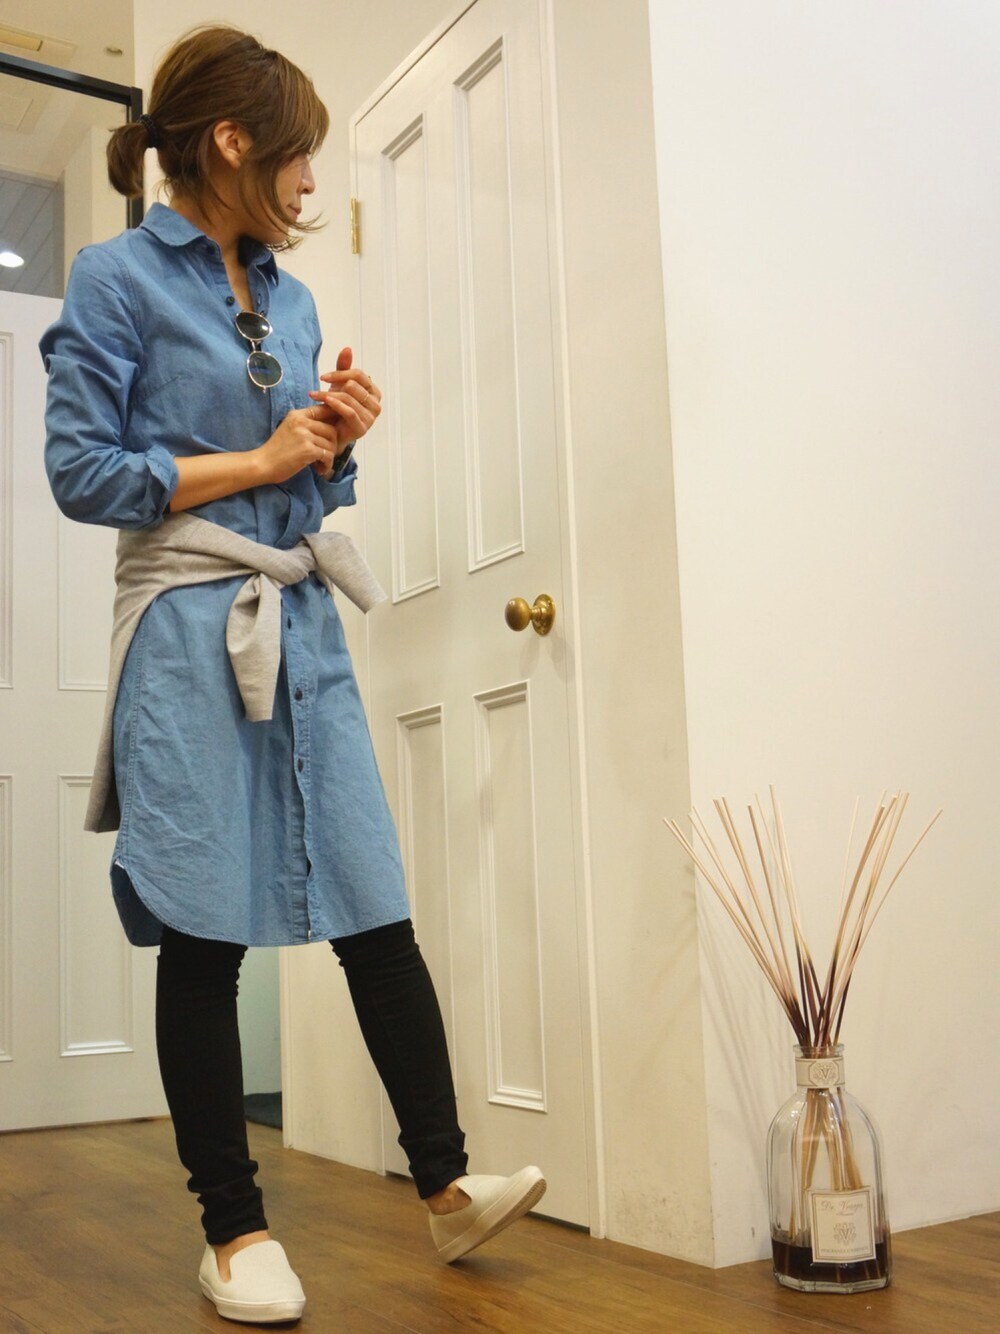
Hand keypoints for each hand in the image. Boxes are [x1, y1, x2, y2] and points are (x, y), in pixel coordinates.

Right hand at [254, 406, 340, 484]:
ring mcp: (304, 435)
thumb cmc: (276, 450)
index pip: (324, 410)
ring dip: (330, 457)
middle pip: (332, 429)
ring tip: (321, 464)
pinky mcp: (307, 449)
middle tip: (326, 455)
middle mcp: (301, 422)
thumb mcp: (289, 429)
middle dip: (333, 444)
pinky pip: (328, 455)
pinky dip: (327, 465)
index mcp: (297, 415)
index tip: (332, 436)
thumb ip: (306, 425)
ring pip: (331, 444)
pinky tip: (320, 469)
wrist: (262, 464)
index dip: (333, 422)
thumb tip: (329, 426)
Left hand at [307, 346, 381, 476]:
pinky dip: (335, 405)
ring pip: (349, 397)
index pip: (359, 375)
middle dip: (334, 385)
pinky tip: (324, 402)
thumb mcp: (340, 386)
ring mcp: (371, 418)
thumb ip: (344, 368)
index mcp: (374, 391)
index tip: (323, 377)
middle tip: (317, 390)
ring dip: (329, 395)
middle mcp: (376, 404)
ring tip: (314, 396)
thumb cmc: (338, 408)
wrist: (333, 433)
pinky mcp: (362, 428)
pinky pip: (349, 411)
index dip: (340, 373)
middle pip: (354, 385)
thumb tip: (347, 348)